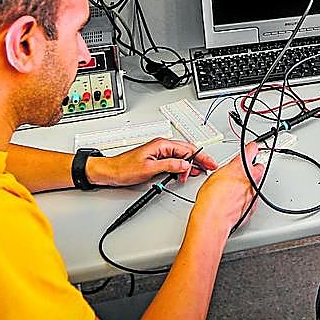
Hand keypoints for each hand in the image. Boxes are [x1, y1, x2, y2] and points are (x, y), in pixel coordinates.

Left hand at [85, 138, 216, 187]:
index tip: (209, 163)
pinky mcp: (155, 159)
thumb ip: (170, 165)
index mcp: (161, 144)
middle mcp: (161, 146)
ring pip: (180, 157)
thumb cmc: (124, 168)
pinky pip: (173, 161)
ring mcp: (158, 152)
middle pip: (186, 151)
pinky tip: (182, 174)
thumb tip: (185, 164)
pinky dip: (180, 167)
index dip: (201, 156)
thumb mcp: (150, 168)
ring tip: (194, 174)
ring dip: (188, 166)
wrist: (110, 172)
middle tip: (207, 170)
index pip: (187, 148)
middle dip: (197, 161)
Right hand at [190, 142, 265, 233]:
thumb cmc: (211, 198)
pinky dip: (247, 199)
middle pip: (259, 167)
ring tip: (235, 191)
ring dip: (249, 185)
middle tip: (244, 172)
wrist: (214, 217)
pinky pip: (253, 198)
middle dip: (253, 168)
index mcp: (240, 166)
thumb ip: (227, 171)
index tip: (253, 148)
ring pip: (256, 184)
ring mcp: (254, 192)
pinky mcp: (254, 205)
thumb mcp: (215, 176)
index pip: (252, 150)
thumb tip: (227, 174)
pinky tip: (236, 202)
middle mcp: (251, 178)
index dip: (252, 148)